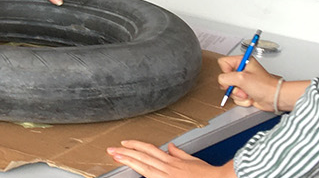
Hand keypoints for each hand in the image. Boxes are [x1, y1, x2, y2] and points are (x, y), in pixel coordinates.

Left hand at [109, 141, 235, 177]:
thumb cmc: (207, 174)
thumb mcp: (192, 160)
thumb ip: (179, 154)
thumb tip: (170, 146)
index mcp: (172, 161)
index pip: (149, 150)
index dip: (135, 145)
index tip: (124, 143)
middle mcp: (168, 168)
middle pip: (143, 158)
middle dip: (125, 153)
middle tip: (111, 150)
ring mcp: (168, 177)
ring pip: (144, 167)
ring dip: (129, 161)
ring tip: (116, 157)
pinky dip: (144, 174)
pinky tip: (135, 171)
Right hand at [217, 54, 283, 111]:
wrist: (274, 98)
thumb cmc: (264, 86)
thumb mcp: (241, 78)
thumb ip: (226, 78)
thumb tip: (222, 81)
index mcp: (242, 61)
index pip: (223, 63)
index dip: (226, 71)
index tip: (233, 76)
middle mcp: (242, 70)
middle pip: (225, 78)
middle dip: (233, 86)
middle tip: (241, 87)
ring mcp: (243, 82)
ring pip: (230, 89)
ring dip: (238, 94)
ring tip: (247, 93)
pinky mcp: (244, 91)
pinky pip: (236, 96)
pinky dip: (242, 99)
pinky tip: (250, 97)